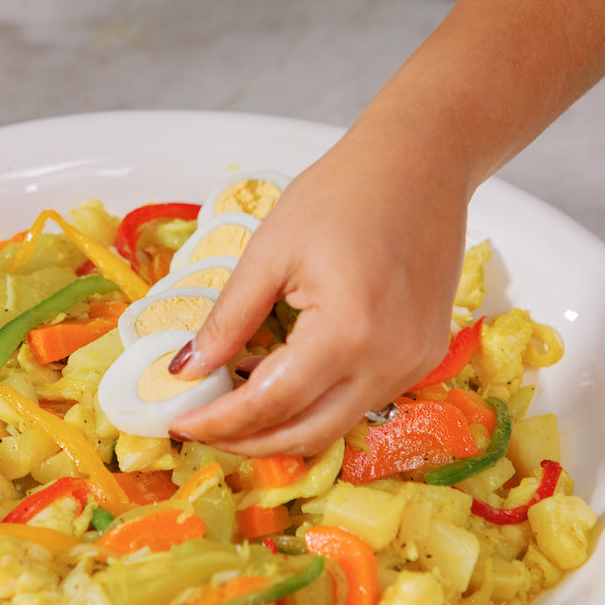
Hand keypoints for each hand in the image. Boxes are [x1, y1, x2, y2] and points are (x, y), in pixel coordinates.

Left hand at [167, 106, 474, 456]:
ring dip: (282, 426)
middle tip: (203, 428)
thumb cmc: (344, 192)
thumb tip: (186, 371)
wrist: (422, 163)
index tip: (180, 424)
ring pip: (336, 425)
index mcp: (347, 332)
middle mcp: (389, 361)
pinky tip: (283, 375)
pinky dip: (317, 401)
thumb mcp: (269, 250)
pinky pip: (363, 399)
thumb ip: (228, 319)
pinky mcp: (424, 356)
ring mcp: (414, 364)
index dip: (220, 421)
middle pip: (306, 434)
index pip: (270, 404)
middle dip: (248, 441)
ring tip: (235, 401)